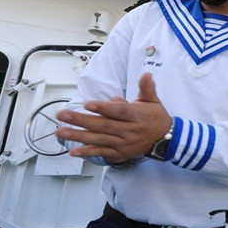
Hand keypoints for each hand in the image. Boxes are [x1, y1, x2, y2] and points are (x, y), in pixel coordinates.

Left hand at [55, 73, 171, 163]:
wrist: (166, 139)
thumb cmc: (156, 117)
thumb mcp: (153, 100)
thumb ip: (147, 88)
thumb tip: (146, 74)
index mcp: (137, 115)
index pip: (119, 111)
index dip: (104, 108)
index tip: (88, 104)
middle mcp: (129, 130)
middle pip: (103, 125)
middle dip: (81, 120)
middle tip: (62, 115)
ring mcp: (123, 143)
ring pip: (99, 139)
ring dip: (79, 136)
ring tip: (61, 131)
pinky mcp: (120, 153)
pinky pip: (103, 153)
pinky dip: (88, 153)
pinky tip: (74, 151)